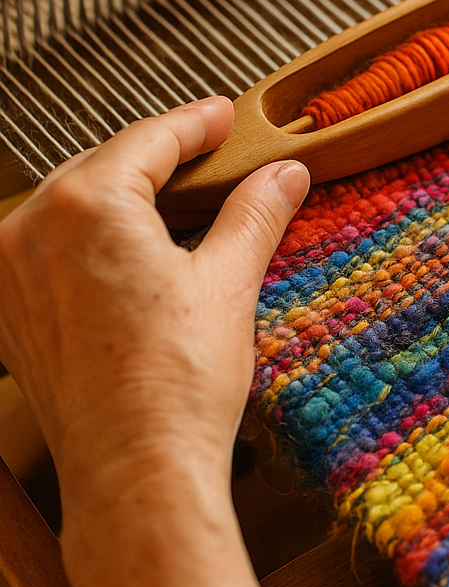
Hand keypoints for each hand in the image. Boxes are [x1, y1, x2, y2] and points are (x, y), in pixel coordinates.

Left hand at [0, 97, 308, 506]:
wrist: (136, 469)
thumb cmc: (179, 382)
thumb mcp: (228, 282)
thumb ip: (253, 214)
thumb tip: (284, 174)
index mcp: (86, 205)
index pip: (148, 140)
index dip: (193, 123)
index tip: (222, 117)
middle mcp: (29, 229)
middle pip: (103, 167)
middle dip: (157, 157)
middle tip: (208, 154)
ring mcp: (8, 274)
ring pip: (69, 207)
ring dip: (120, 197)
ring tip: (173, 202)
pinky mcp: (7, 314)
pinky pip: (47, 250)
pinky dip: (88, 240)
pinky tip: (129, 255)